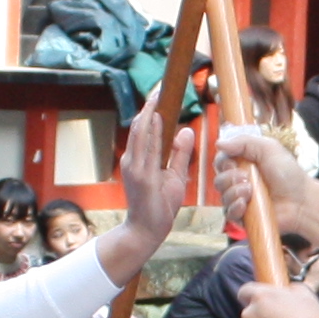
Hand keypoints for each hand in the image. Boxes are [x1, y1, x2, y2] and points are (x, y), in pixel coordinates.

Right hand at [111, 103, 202, 262]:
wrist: (146, 231)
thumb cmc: (160, 206)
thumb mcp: (175, 176)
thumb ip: (180, 154)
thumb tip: (186, 130)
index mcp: (139, 159)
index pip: (145, 128)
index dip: (152, 109)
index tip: (161, 92)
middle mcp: (132, 159)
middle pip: (140, 125)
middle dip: (150, 105)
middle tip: (160, 86)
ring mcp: (134, 167)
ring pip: (140, 132)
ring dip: (149, 111)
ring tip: (157, 93)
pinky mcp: (140, 175)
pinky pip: (145, 148)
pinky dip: (150, 130)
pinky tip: (155, 116)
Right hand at [211, 120, 309, 228]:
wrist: (302, 200)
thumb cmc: (289, 174)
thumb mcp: (268, 149)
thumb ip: (244, 142)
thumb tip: (219, 143)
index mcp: (244, 164)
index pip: (221, 162)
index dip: (223, 162)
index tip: (234, 163)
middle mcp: (240, 182)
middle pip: (218, 180)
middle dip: (229, 178)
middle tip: (246, 178)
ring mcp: (241, 200)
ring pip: (222, 197)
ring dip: (234, 192)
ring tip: (250, 191)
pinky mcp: (244, 216)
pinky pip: (228, 213)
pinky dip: (234, 207)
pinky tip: (245, 204)